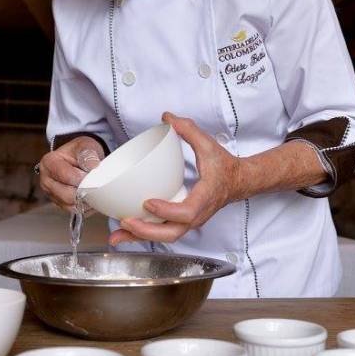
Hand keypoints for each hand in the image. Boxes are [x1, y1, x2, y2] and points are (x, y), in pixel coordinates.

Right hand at [38, 137, 103, 209]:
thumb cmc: (79, 152)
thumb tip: (93, 167)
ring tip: (93, 190)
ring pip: (70, 205)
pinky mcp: (60, 203)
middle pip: (66, 195)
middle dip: (83, 191)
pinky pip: (74, 211)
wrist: (78, 158)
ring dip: (84, 201)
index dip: (82, 178)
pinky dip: (84, 206)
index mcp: (49, 163)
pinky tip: (91, 198)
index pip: (66, 176)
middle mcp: (46, 180)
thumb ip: (88, 154)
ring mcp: (52, 194)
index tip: (93, 175)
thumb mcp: (84, 146)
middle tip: (95, 185)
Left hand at [109, 112, 241, 245]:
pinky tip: (124, 233)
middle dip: (147, 232)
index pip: (187, 212)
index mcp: (205, 197)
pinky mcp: (182, 222)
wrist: (238, 182)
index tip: (148, 203)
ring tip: (116, 236)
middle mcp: (197, 215)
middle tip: (126, 221)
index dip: (167, 211)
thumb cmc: (223, 166)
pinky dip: (143, 235)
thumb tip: (167, 117)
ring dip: (140, 238)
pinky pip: (162, 233)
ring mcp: (190, 222)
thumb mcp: (209, 145)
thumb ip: (188, 130)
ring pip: (165, 237)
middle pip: (172, 233)